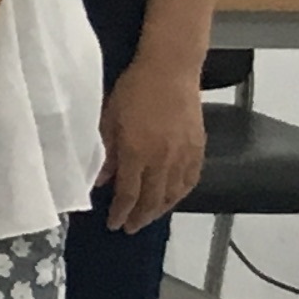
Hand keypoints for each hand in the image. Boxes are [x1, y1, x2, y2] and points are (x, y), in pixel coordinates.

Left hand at [98, 59, 206, 228]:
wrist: (170, 70)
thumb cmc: (134, 88)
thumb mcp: (109, 117)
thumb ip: (106, 151)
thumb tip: (100, 180)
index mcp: (137, 153)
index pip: (128, 194)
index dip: (121, 213)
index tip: (113, 225)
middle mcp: (162, 160)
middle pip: (152, 200)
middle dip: (139, 217)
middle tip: (130, 228)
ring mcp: (183, 155)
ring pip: (173, 194)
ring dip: (161, 210)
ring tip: (149, 218)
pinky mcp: (198, 148)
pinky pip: (191, 180)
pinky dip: (181, 194)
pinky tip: (174, 198)